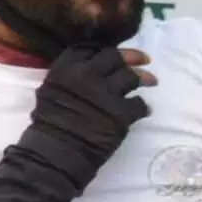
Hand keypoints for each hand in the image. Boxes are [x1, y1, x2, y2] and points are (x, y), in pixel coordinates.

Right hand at [32, 43, 154, 161]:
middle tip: (145, 59)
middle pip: (114, 56)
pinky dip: (142, 106)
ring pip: (131, 76)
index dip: (105, 50)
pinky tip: (142, 109)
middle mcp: (85, 75)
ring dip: (144, 78)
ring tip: (151, 81)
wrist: (56, 152)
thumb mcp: (51, 90)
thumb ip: (70, 76)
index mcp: (65, 69)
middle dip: (132, 56)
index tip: (115, 54)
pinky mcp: (119, 113)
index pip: (90, 48)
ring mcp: (104, 93)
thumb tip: (93, 67)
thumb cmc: (50, 124)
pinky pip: (139, 103)